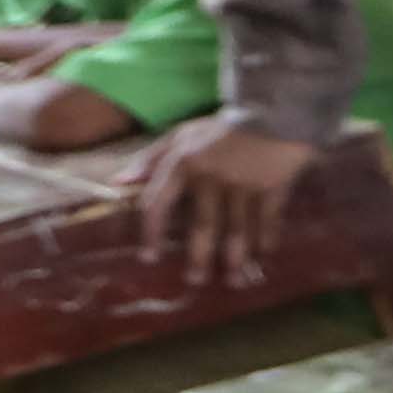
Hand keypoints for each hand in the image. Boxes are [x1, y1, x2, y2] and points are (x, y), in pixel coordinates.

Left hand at [131, 117, 331, 282]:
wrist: (273, 112)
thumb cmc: (221, 128)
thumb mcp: (181, 136)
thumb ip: (150, 159)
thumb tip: (119, 183)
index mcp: (183, 164)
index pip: (159, 203)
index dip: (152, 232)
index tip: (149, 257)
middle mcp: (211, 178)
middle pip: (203, 226)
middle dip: (199, 256)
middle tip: (195, 280)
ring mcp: (244, 185)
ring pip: (237, 229)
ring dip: (235, 258)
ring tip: (234, 281)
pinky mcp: (272, 188)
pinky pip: (267, 220)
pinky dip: (266, 240)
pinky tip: (264, 257)